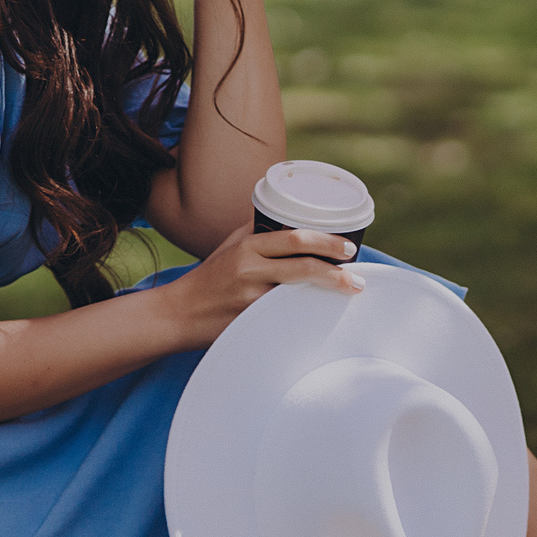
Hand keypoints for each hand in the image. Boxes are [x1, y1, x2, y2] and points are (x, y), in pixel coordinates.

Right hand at [159, 225, 363, 348]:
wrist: (177, 313)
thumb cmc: (208, 278)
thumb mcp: (229, 247)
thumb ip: (256, 232)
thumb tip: (287, 216)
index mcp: (247, 246)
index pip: (293, 238)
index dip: (325, 241)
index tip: (348, 247)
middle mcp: (249, 269)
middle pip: (302, 265)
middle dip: (336, 270)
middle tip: (358, 274)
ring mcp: (250, 297)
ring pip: (298, 292)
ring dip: (328, 291)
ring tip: (351, 290)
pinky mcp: (249, 321)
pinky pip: (284, 314)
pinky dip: (305, 311)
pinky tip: (322, 312)